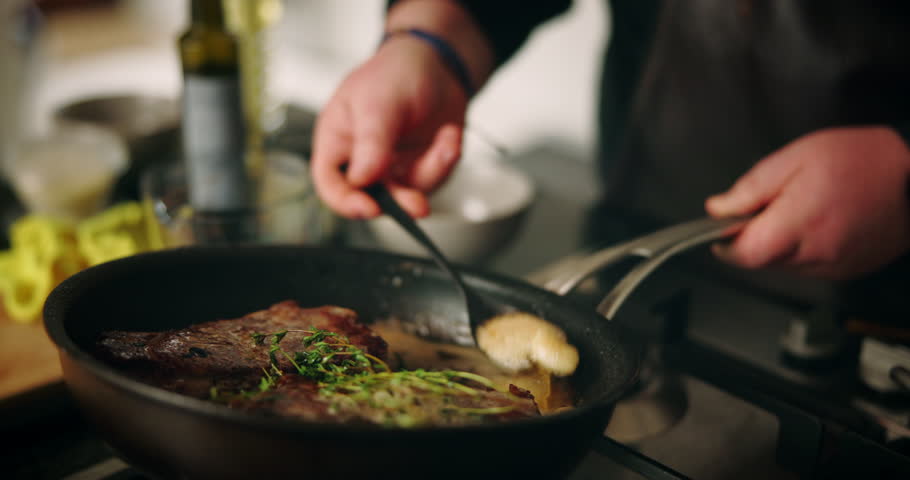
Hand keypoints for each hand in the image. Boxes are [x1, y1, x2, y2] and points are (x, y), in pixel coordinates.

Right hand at [311, 37, 467, 218]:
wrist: (439, 64)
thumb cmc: (396, 72)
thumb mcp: (378, 101)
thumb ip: (371, 141)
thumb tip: (362, 179)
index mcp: (338, 140)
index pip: (330, 183)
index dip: (345, 202)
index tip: (370, 208)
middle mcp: (364, 159)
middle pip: (373, 198)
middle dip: (400, 201)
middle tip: (417, 205)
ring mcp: (394, 167)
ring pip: (410, 193)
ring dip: (433, 169)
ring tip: (446, 139)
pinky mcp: (422, 168)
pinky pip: (436, 179)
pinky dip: (447, 159)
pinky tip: (449, 134)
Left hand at [706, 126, 909, 279]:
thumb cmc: (862, 161)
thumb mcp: (796, 158)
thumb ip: (751, 188)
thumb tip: (718, 209)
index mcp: (799, 222)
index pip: (744, 254)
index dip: (726, 244)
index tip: (721, 230)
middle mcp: (816, 252)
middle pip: (762, 260)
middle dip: (755, 237)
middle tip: (770, 207)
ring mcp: (833, 266)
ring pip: (784, 264)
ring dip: (780, 244)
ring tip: (803, 209)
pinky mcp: (847, 271)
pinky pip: (809, 266)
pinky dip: (804, 249)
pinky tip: (820, 223)